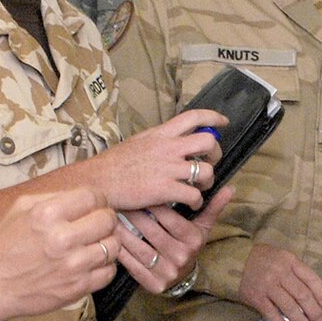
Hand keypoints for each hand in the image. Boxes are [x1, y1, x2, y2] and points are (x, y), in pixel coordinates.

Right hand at [0, 186, 116, 320]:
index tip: (94, 205)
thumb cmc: (3, 246)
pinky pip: (109, 271)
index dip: (97, 199)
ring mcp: (73, 265)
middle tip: (96, 224)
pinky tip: (91, 263)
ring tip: (93, 244)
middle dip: (105, 219)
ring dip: (106, 242)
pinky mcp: (77, 287)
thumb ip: (53, 197)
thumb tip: (82, 196)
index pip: (93, 196)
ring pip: (113, 246)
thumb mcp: (20, 208)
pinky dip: (104, 266)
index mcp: (48, 214)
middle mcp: (62, 238)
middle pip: (108, 220)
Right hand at [93, 110, 223, 211]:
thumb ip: (158, 140)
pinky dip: (197, 201)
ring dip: (208, 181)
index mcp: (161, 133)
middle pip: (209, 142)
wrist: (98, 181)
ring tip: (199, 187)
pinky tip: (190, 203)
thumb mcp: (138, 142)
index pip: (194, 117)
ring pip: (206, 171)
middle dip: (216, 153)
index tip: (224, 122)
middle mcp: (168, 147)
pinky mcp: (165, 189)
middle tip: (210, 162)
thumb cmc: (114, 164)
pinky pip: (194, 195)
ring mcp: (168, 168)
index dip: (214, 117)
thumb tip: (171, 139)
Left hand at [113, 188, 229, 292]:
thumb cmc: (190, 244)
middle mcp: (181, 257)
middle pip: (152, 231)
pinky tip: (111, 238)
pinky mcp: (152, 284)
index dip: (153, 205)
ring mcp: (166, 272)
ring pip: (139, 247)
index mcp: (193, 240)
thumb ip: (213, 207)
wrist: (183, 277)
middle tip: (119, 200)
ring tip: (111, 216)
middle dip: (134, 214)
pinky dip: (120, 250)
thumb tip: (231, 188)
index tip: (138, 192)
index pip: (170, 219)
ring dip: (122, 231)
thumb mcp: (203, 227)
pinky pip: (131, 264)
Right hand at [237, 243, 321, 320]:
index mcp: (290, 261)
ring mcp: (267, 285)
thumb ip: (297, 271)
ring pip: (288, 306)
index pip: (310, 278)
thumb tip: (315, 292)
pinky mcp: (256, 297)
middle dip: (313, 310)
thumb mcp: (283, 257)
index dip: (320, 292)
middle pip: (302, 295)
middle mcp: (280, 272)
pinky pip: (271, 313)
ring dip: (300, 320)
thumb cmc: (265, 260)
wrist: (236, 261)